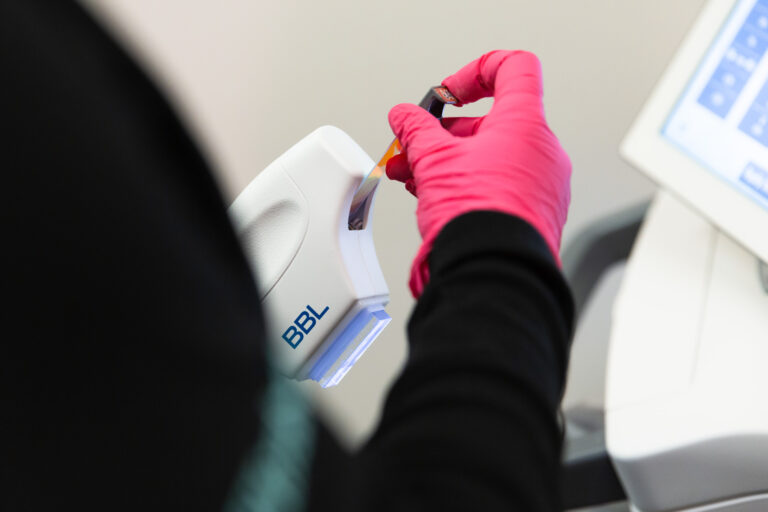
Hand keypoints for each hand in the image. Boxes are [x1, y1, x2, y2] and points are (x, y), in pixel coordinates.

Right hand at [387, 50, 570, 297]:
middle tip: (413, 147)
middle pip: (491, 123)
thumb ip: (417, 130)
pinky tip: (435, 200)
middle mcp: (543, 152)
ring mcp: (542, 186)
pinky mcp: (534, 214)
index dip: (476, 71)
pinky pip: (499, 187)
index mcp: (525, 125)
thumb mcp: (434, 161)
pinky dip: (468, 186)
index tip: (449, 93)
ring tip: (413, 177)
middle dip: (444, 134)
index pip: (513, 69)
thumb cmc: (478, 218)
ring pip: (491, 159)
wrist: (493, 273)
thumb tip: (405, 117)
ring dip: (449, 163)